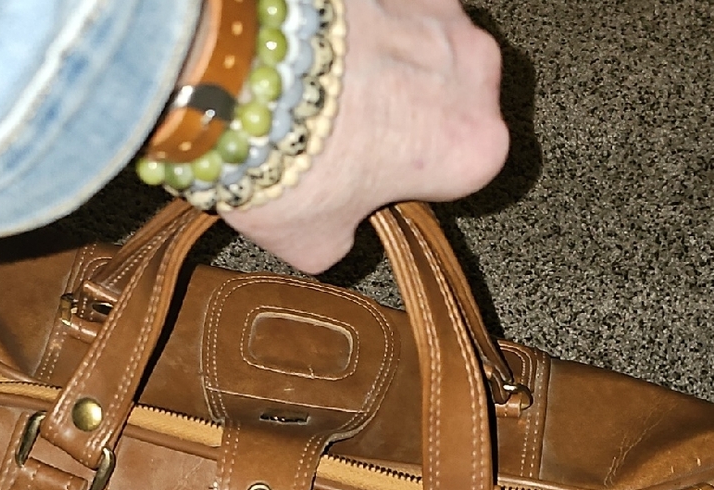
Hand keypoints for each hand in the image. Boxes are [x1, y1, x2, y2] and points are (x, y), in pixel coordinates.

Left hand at [226, 0, 507, 272]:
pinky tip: (314, 52)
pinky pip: (386, 7)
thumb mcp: (314, 241)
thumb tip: (334, 233)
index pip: (460, 168)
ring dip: (384, 64)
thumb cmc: (290, 162)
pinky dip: (356, 27)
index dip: (414, 177)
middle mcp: (474, 69)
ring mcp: (437, 6)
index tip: (379, 182)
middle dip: (406, 113)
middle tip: (347, 137)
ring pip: (420, 44)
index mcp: (473, 148)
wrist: (239, 75)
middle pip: (449, 98)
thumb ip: (341, 240)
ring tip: (324, 91)